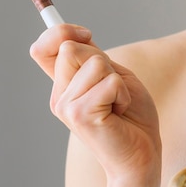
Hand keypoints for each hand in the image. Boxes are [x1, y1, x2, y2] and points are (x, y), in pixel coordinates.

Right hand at [30, 24, 160, 182]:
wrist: (142, 154)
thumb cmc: (132, 117)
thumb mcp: (114, 76)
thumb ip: (93, 57)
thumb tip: (77, 34)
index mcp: (64, 86)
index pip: (43, 48)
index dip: (60, 32)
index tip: (86, 35)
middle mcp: (59, 96)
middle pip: (71, 48)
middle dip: (102, 60)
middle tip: (113, 89)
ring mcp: (66, 106)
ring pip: (94, 63)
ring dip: (117, 80)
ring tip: (118, 103)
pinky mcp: (80, 115)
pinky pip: (109, 82)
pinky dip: (122, 93)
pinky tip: (119, 112)